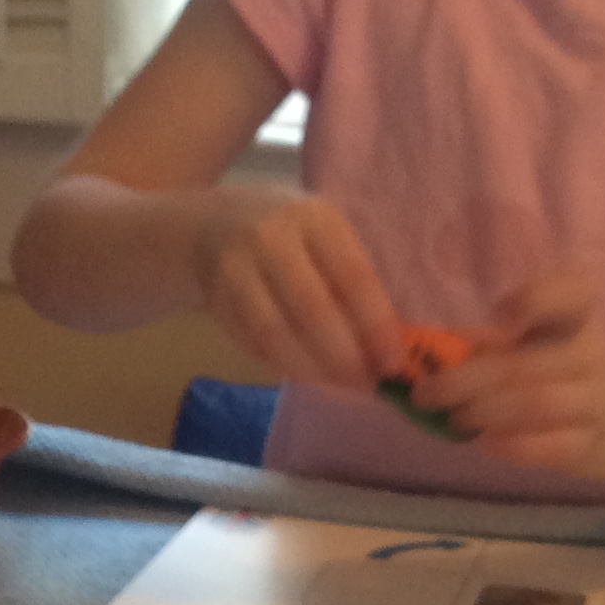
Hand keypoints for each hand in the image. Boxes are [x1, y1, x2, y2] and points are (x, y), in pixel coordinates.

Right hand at [190, 186, 401, 387]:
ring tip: (339, 386)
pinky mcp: (215, 300)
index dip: (375, 323)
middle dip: (344, 355)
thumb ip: (352, 281)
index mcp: (313, 218)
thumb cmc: (291, 236)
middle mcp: (269, 238)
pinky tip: (308, 375)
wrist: (211, 224)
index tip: (392, 361)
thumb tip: (386, 347)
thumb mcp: (324, 236)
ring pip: (274, 333)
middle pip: (311, 308)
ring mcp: (235, 269)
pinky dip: (284, 367)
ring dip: (312, 369)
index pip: (352, 275)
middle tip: (366, 383)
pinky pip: (252, 344)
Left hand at [420, 270, 604, 478]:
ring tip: (452, 418)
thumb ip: (491, 342)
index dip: (538, 299)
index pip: (572, 293)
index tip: (499, 312)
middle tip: (426, 393)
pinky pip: (553, 446)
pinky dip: (514, 446)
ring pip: (536, 403)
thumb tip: (419, 354)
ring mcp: (597, 400)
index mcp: (577, 316)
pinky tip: (486, 443)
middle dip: (467, 378)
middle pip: (527, 362)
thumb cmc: (558, 373)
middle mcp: (592, 353)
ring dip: (484, 412)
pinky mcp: (592, 444)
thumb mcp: (539, 344)